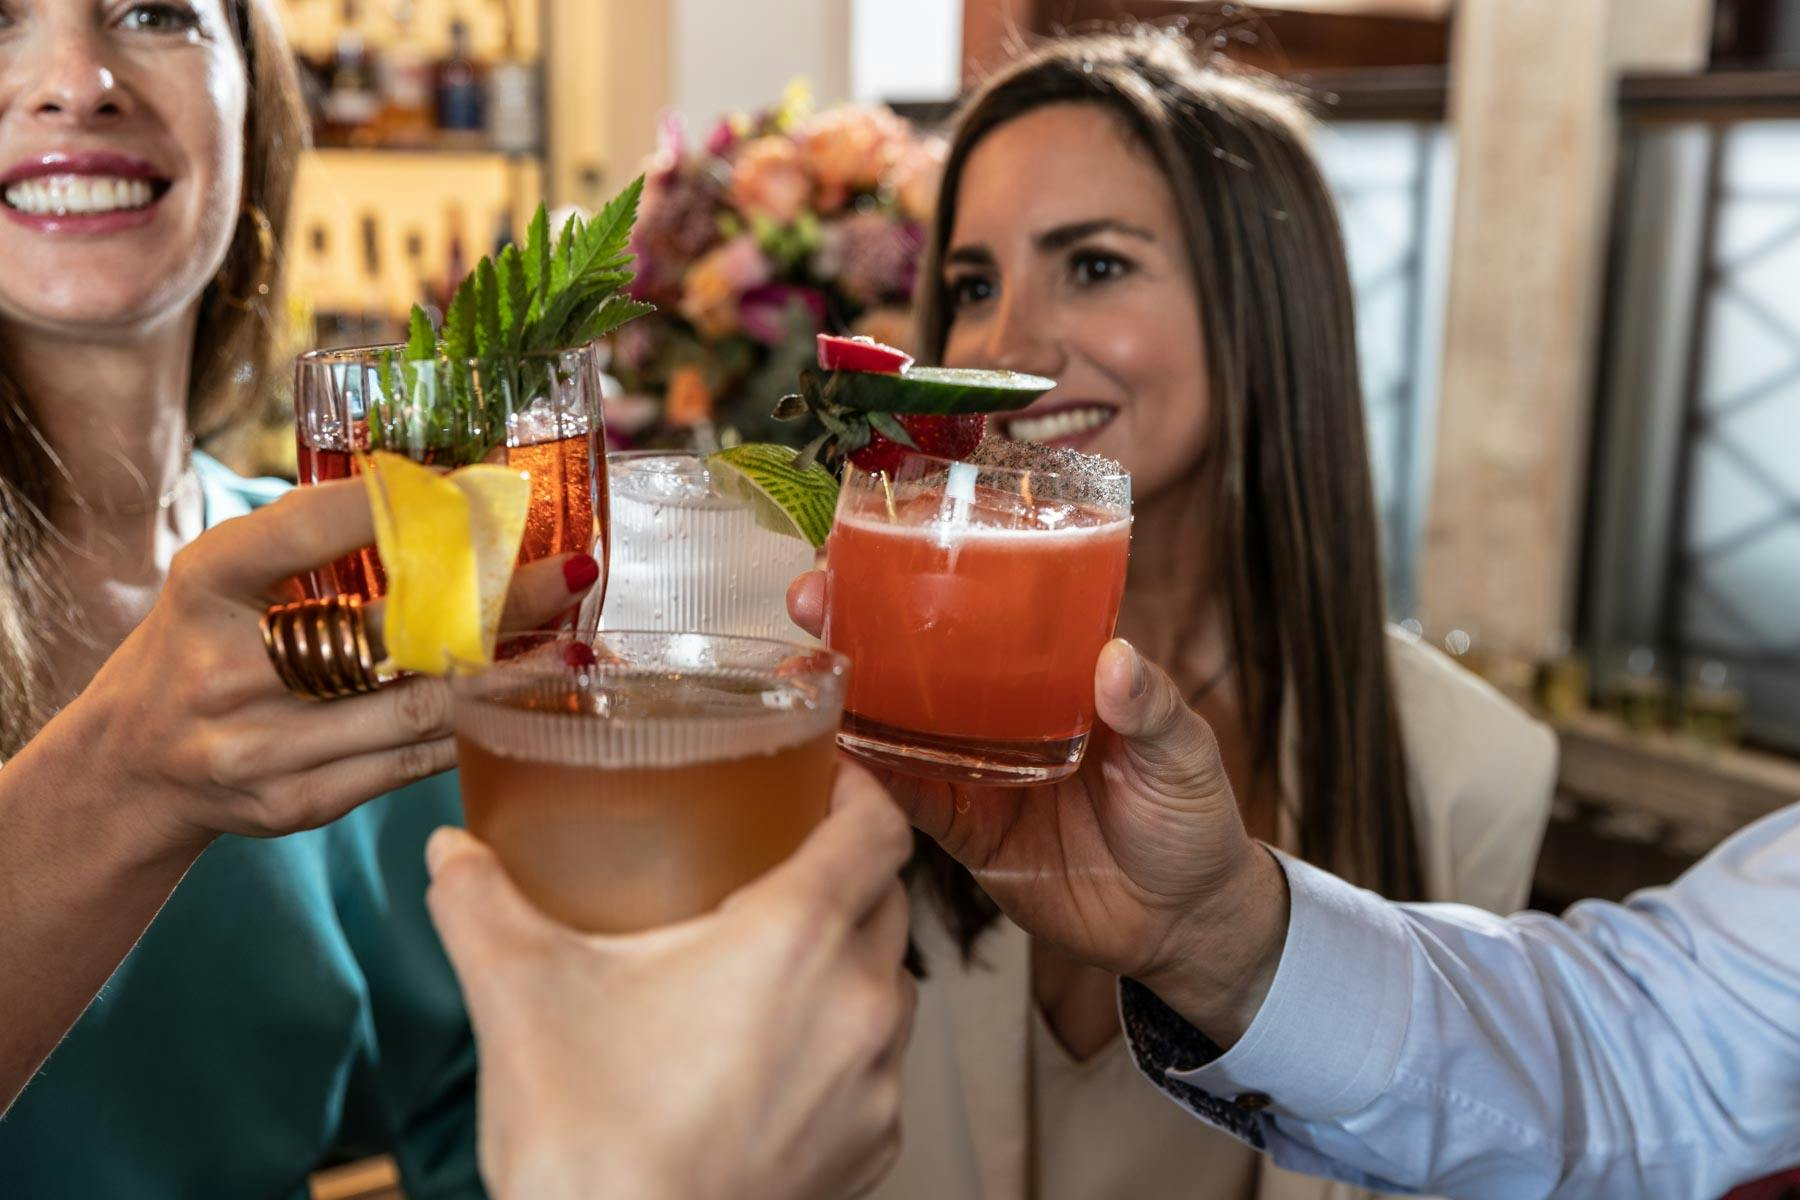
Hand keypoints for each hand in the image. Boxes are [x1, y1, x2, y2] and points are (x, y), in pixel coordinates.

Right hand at [64, 479, 596, 854]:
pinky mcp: (300, 804)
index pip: (305, 529)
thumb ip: (313, 537)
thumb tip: (451, 493)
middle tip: (574, 571)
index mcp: (205, 586)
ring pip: (417, 707)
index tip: (479, 489)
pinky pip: (412, 762)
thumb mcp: (227, 578)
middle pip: (388, 630)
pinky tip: (531, 703)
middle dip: (496, 599)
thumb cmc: (202, 645)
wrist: (130, 770)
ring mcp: (262, 748)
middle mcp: (226, 670)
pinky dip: (479, 729)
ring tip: (579, 644)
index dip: (397, 507)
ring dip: (511, 676)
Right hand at [426, 763, 915, 1199]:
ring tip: (775, 959)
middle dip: (844, 870)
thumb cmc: (588, 1134)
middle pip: (885, 901)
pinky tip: (775, 1055)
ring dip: (848, 959)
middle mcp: (862, 1002)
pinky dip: (842, 1043)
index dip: (858, 790)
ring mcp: (878, 1084)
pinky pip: (878, 1068)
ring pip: (889, 985)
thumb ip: (482, 905)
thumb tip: (451, 851)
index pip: (877, 829)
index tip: (820, 778)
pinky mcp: (873, 1149)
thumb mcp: (519, 998)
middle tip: (776, 860)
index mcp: (798, 937)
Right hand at [789, 572, 1287, 1041]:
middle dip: (859, 622)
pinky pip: (907, 800)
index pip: (988, 607)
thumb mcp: (1187, 752)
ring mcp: (976, 767)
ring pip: (897, 721)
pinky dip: (869, 781)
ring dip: (848, 693)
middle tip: (812, 595)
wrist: (1184, 923)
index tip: (882, 544)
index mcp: (1055, 669)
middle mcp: (1003, 708)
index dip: (932, 574)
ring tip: (801, 666)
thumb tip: (1117, 659)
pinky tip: (830, 756)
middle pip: (920, 656)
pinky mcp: (964, 829)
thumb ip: (1154, 708)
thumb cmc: (1195, 818)